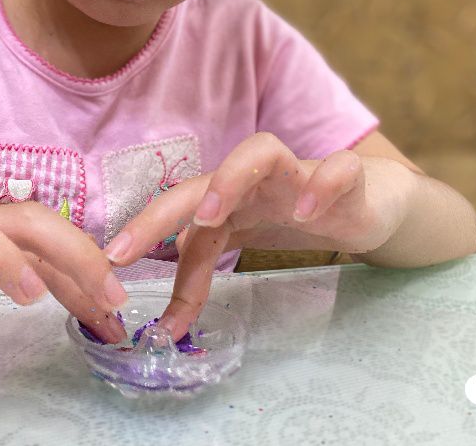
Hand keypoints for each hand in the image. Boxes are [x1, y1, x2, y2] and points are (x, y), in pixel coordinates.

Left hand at [104, 132, 413, 337]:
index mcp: (225, 195)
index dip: (141, 232)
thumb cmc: (293, 214)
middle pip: (201, 179)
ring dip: (231, 178)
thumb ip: (199, 278)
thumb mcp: (239, 248)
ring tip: (213, 215)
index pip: (175, 210)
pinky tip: (307, 212)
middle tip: (132, 246)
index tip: (110, 261)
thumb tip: (164, 327)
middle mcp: (253, 178)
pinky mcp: (345, 176)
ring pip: (261, 150)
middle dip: (164, 210)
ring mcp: (297, 172)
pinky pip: (336, 168)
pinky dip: (320, 185)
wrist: (365, 199)